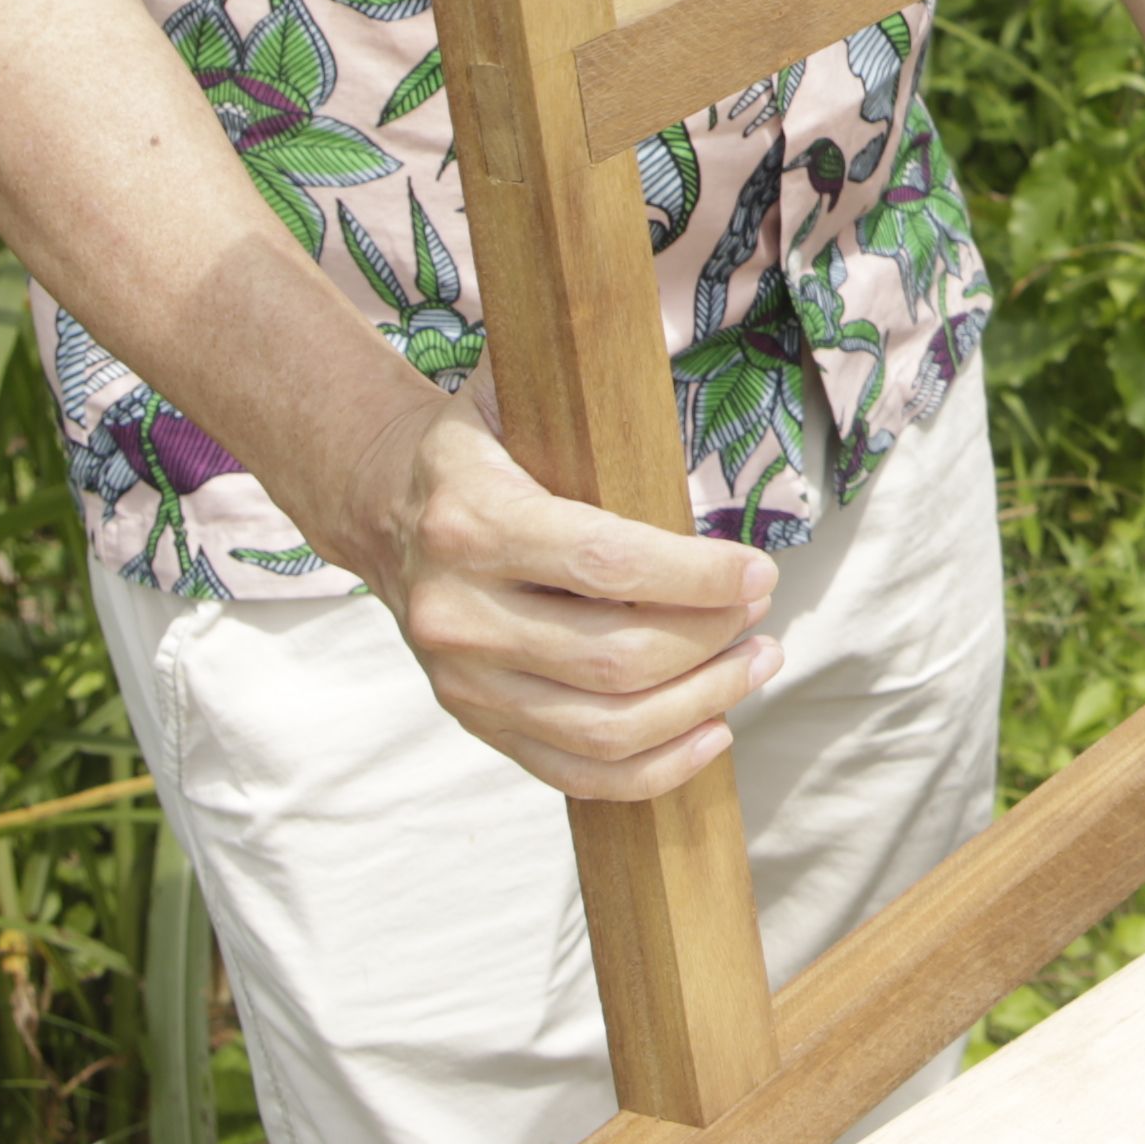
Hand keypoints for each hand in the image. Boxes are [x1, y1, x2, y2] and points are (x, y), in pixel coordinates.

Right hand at [349, 398, 781, 800]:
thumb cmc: (483, 446)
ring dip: (699, 704)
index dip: (699, 579)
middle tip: (764, 617)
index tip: (761, 570)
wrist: (380, 505)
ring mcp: (460, 679)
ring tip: (755, 665)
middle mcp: (458, 611)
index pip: (608, 566)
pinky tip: (711, 733)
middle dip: (711, 642)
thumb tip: (687, 372)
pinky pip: (571, 771)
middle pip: (614, 658)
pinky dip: (651, 768)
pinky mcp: (473, 721)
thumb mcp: (518, 396)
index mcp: (474, 520)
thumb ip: (591, 394)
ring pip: (602, 726)